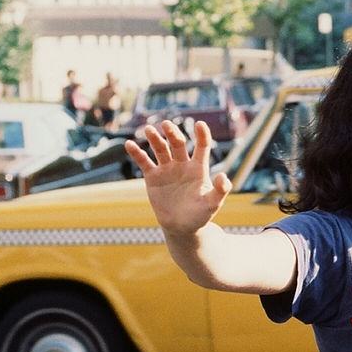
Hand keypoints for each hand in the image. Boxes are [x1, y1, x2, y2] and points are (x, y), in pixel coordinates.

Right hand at [124, 120, 230, 236]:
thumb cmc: (200, 215)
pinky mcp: (153, 177)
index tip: (200, 124)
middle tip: (166, 124)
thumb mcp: (213, 204)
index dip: (202, 135)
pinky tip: (129, 144)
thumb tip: (222, 175)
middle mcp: (183, 164)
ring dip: (155, 138)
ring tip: (148, 129)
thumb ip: (220, 190)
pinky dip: (137, 153)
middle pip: (178, 144)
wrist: (182, 227)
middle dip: (173, 133)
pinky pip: (144, 162)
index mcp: (199, 168)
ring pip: (161, 149)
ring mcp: (167, 169)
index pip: (202, 146)